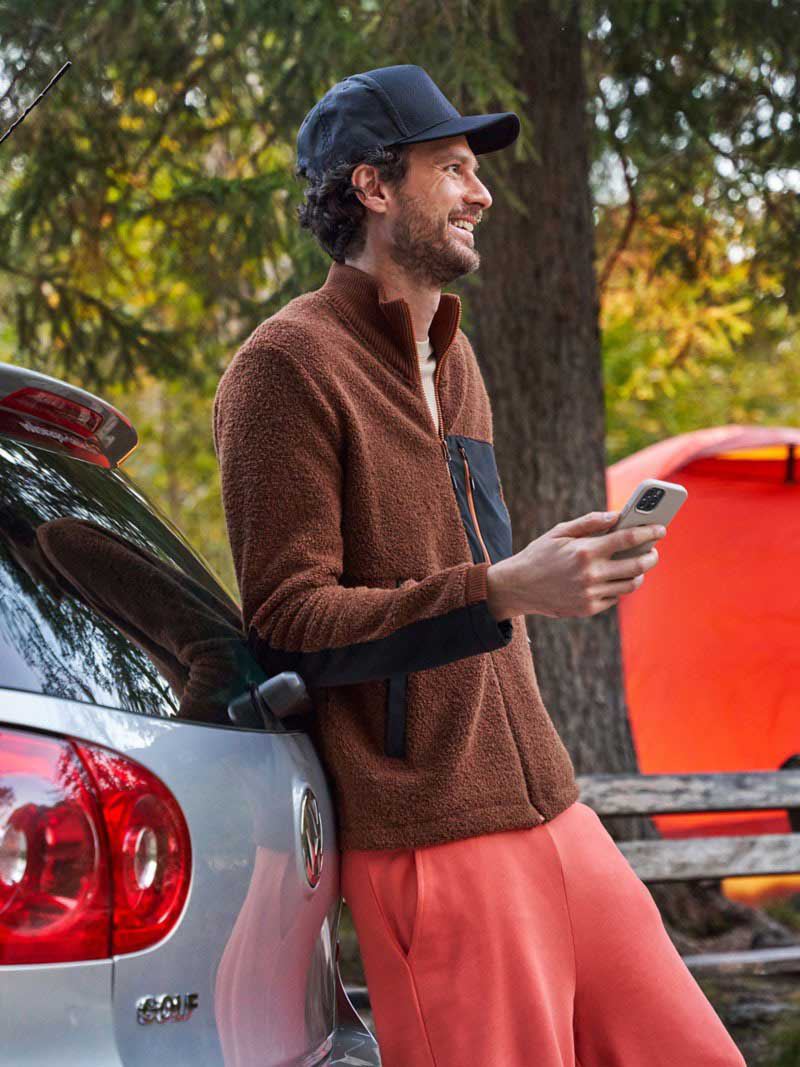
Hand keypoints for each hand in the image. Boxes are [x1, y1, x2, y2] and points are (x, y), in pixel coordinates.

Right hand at [486, 510, 664, 619]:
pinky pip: (615, 597)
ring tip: (638, 564)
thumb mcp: (560, 532)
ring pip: (630, 584)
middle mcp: (591, 574)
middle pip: (637, 565)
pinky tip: (616, 577)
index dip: (649, 532)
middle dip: (652, 555)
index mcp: (585, 551)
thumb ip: (590, 522)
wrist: (518, 587)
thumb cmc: (539, 554)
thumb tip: (616, 516)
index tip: (661, 528)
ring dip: (640, 573)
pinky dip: (619, 586)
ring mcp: (590, 594)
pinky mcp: (588, 608)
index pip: (628, 539)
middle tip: (654, 550)